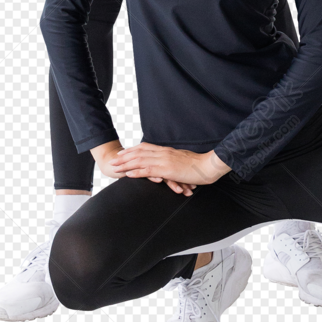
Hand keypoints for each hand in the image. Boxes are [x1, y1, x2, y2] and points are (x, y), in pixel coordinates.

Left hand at [109, 143, 231, 187]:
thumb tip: (168, 164)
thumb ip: (174, 161)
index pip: (146, 147)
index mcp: (167, 150)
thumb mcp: (183, 161)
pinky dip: (136, 172)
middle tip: (114, 160)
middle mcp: (163, 153)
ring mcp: (164, 161)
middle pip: (139, 152)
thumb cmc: (198, 165)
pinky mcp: (167, 170)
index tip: (123, 152)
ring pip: (140, 161)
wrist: (208, 165)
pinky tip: (128, 174)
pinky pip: (148, 170)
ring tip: (115, 168)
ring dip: (126, 164)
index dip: (133, 149)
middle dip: (125, 156)